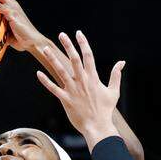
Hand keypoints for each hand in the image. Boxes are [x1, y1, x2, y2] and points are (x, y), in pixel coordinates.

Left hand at [36, 31, 123, 146]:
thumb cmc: (106, 110)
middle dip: (68, 46)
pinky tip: (38, 73)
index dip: (83, 43)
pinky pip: (53, 89)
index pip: (88, 56)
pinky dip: (46, 81)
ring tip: (45, 49)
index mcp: (93, 78)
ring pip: (61, 71)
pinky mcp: (65, 100)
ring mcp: (73, 90)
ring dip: (52, 59)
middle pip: (74, 60)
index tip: (78, 33)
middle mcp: (82, 81)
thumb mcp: (114, 91)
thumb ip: (116, 75)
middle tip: (61, 35)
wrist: (98, 126)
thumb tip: (122, 62)